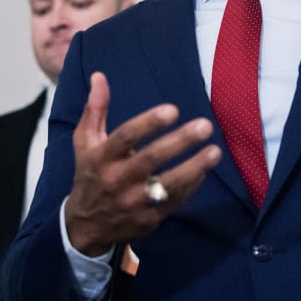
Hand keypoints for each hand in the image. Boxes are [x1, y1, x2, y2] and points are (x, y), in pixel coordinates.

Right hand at [65, 72, 221, 255]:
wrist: (86, 225)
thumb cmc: (90, 174)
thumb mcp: (85, 142)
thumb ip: (95, 109)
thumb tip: (99, 75)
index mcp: (101, 157)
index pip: (125, 137)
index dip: (148, 123)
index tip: (173, 110)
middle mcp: (117, 180)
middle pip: (151, 159)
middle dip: (180, 142)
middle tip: (205, 125)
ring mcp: (134, 202)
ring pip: (168, 185)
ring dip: (194, 167)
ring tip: (215, 151)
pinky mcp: (149, 219)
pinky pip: (175, 202)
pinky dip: (192, 186)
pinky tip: (205, 169)